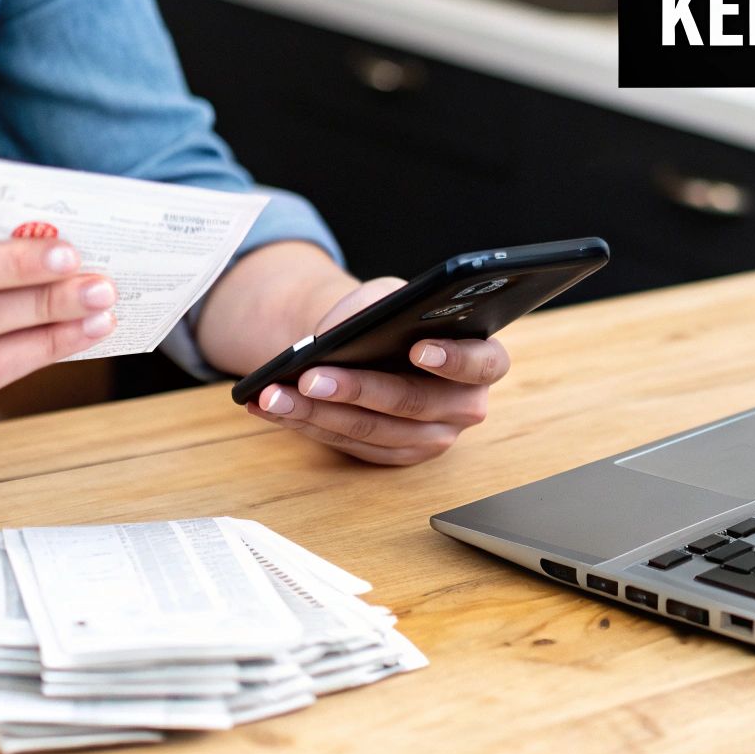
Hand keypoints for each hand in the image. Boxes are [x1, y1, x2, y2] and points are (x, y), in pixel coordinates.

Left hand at [244, 277, 510, 464]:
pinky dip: (306, 424)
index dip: (454, 359)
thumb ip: (385, 306)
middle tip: (311, 378)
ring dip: (316, 414)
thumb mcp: (394, 297)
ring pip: (372, 431)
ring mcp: (431, 439)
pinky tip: (272, 407)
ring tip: (274, 395)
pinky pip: (348, 444)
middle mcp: (463, 407)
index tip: (417, 348)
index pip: (482, 364)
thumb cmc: (392, 317)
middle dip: (356, 390)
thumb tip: (351, 329)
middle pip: (412, 403)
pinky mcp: (395, 456)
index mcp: (481, 361)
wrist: (376, 346)